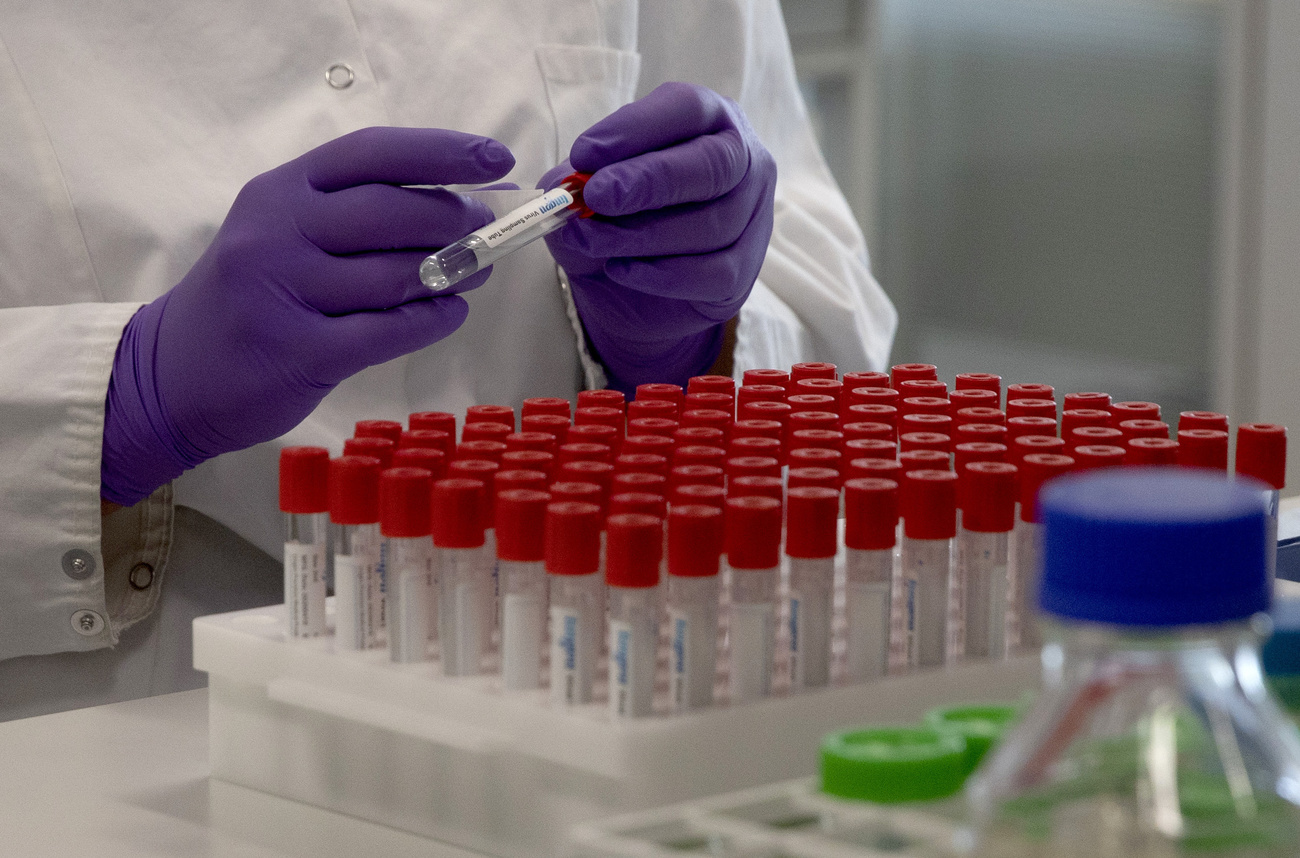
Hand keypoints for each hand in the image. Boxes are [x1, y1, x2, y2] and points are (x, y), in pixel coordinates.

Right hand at [101, 126, 513, 504]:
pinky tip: (449, 313)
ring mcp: (284, 292)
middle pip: (391, 211)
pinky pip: (390, 330)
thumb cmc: (250, 296)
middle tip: (484, 231)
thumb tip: (457, 204)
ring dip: (453, 272)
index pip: (372, 153)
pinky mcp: (300, 352)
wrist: (172, 373)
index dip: (442, 151)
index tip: (495, 159)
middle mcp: (277, 232)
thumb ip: (353, 214)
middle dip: (454, 219)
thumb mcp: (283, 233)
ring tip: (475, 273)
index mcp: (280, 190)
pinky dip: (433, 319)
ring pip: (396, 273)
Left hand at [542, 82, 775, 393]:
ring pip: (712, 224)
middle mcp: (744, 160)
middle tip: (596, 196)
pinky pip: (714, 272)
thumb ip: (576, 186)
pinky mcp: (745, 270)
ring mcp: (753, 216)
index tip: (584, 154)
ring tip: (594, 241)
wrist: (632, 287)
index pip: (686, 108)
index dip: (636, 128)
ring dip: (643, 235)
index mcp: (708, 120)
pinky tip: (621, 269)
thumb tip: (563, 189)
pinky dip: (662, 274)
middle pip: (712, 165)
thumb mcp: (587, 194)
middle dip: (649, 181)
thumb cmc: (618, 217)